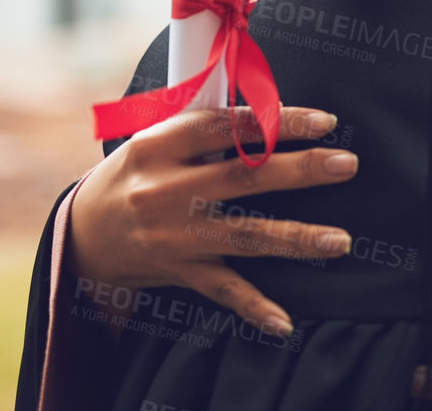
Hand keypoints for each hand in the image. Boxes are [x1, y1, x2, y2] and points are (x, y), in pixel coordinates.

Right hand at [67, 105, 358, 334]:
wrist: (84, 233)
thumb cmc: (138, 173)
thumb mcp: (159, 137)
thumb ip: (212, 126)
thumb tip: (277, 109)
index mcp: (158, 146)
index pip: (225, 127)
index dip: (277, 121)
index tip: (324, 121)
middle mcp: (163, 191)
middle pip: (243, 178)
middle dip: (300, 171)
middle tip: (347, 164)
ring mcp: (171, 236)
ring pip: (243, 235)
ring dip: (295, 238)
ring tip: (340, 240)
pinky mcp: (176, 270)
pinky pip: (222, 290)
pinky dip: (254, 307)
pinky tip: (284, 322)